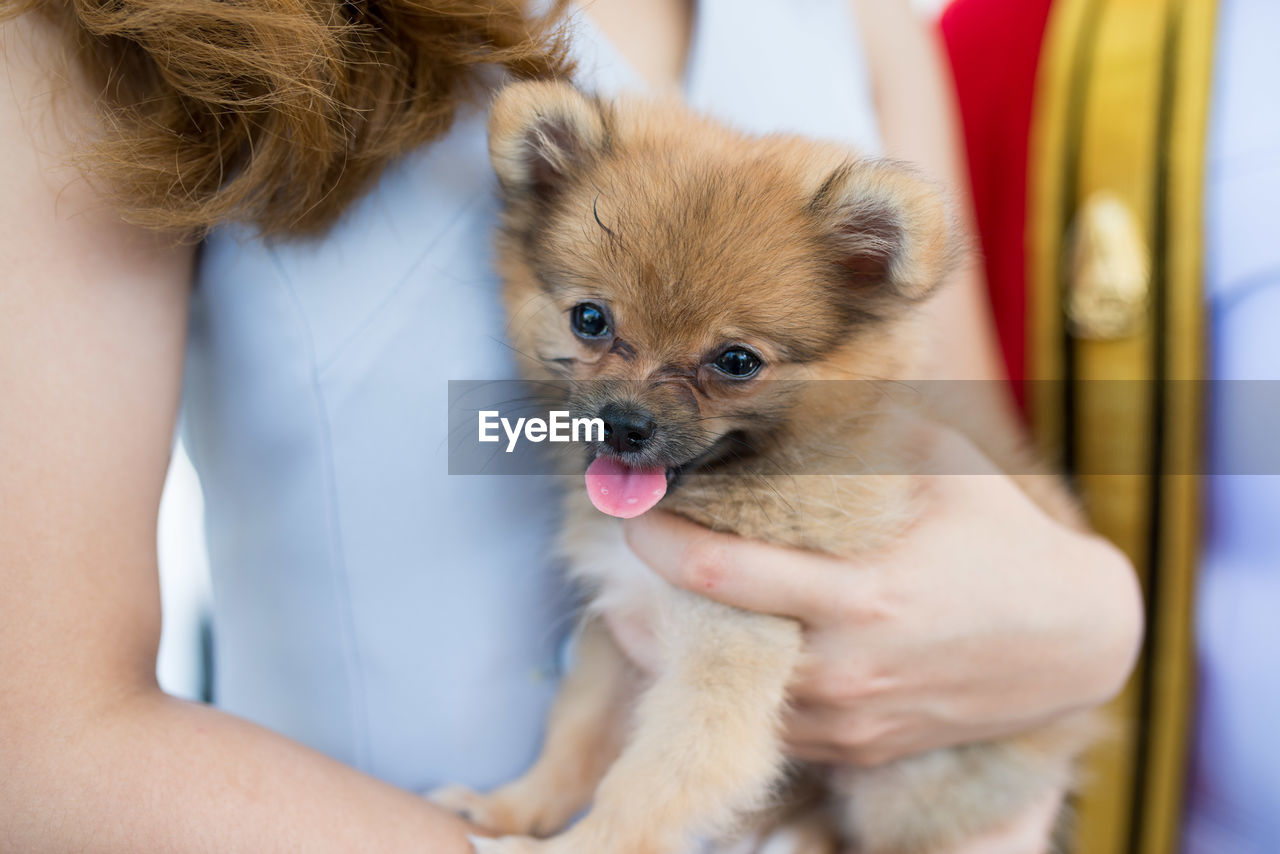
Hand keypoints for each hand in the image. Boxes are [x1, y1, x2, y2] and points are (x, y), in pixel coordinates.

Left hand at [613, 427, 1141, 767]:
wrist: (1073, 645)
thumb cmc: (1003, 539)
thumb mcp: (946, 468)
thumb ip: (866, 431)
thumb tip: (788, 384)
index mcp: (864, 594)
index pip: (726, 574)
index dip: (659, 538)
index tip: (625, 502)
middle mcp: (846, 667)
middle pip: (703, 647)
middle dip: (640, 606)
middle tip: (600, 561)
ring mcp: (848, 717)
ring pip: (725, 693)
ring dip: (671, 649)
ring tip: (628, 601)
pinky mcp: (854, 745)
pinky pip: (767, 719)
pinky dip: (724, 682)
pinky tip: (698, 644)